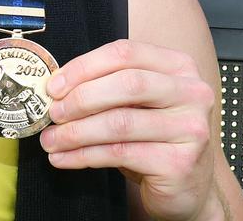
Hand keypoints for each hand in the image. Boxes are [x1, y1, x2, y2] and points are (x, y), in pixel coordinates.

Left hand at [42, 40, 221, 220]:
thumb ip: (108, 89)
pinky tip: (64, 158)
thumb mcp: (138, 105)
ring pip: (120, 123)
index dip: (84, 67)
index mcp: (180, 67)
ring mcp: (190, 129)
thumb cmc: (155, 140)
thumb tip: (57, 87)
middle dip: (81, 98)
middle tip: (53, 113)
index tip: (54, 85)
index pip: (126, 53)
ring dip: (76, 132)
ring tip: (51, 140)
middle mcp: (192, 93)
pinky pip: (119, 153)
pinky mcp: (179, 163)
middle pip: (127, 84)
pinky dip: (84, 155)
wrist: (187, 188)